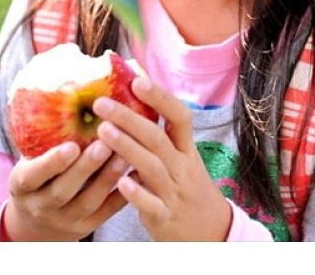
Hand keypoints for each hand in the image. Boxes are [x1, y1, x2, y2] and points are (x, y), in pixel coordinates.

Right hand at [3, 139, 130, 240]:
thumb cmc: (39, 172)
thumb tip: (67, 80)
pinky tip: (137, 173)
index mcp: (22, 185)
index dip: (51, 163)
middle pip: (63, 190)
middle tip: (105, 143)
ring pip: (88, 202)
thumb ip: (44, 132)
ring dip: (108, 177)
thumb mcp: (30, 156)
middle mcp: (41, 205)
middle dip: (85, 167)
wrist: (38, 220)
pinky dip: (122, 194)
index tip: (71, 146)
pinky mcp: (87, 226)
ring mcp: (65, 220)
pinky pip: (106, 213)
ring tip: (125, 153)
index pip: (33, 175)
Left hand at [92, 78, 232, 240]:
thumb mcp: (182, 161)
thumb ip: (160, 139)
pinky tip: (121, 182)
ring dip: (128, 147)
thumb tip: (131, 105)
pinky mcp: (166, 218)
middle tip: (101, 103)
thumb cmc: (188, 190)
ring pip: (152, 167)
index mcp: (186, 150)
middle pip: (158, 138)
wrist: (213, 234)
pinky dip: (138, 194)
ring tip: (102, 131)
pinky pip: (152, 205)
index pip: (180, 117)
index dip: (160, 97)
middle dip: (129, 118)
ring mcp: (175, 193)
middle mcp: (183, 168)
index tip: (137, 80)